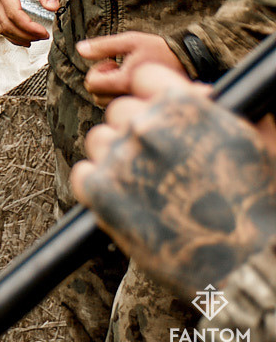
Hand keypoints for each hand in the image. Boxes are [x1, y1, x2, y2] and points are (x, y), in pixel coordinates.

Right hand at [0, 0, 56, 44]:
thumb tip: (52, 8)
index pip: (14, 14)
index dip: (29, 28)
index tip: (45, 32)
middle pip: (6, 24)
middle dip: (25, 35)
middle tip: (44, 36)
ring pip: (0, 27)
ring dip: (17, 36)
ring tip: (36, 38)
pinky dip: (10, 33)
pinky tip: (24, 37)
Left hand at [71, 60, 275, 295]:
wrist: (247, 265)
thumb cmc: (259, 203)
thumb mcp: (259, 144)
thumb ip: (230, 111)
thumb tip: (203, 92)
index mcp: (182, 105)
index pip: (144, 76)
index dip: (153, 95)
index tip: (159, 112)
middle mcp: (145, 125)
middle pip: (120, 111)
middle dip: (137, 130)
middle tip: (159, 160)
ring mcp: (119, 158)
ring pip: (99, 141)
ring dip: (116, 158)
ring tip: (146, 185)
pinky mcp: (99, 193)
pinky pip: (84, 174)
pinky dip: (100, 186)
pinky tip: (126, 200)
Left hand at [82, 31, 185, 99]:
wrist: (190, 61)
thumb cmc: (160, 49)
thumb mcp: (130, 40)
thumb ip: (103, 46)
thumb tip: (79, 49)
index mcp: (127, 81)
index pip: (93, 85)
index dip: (96, 71)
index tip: (110, 63)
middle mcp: (133, 96)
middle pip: (98, 98)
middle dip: (102, 82)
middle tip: (117, 68)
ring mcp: (140, 104)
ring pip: (110, 105)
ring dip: (111, 90)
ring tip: (128, 75)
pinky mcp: (148, 107)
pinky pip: (124, 107)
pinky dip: (121, 97)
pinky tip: (134, 84)